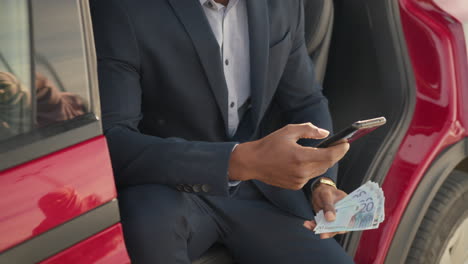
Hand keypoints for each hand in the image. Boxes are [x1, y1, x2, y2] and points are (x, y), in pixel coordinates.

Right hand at [228, 123, 349, 189]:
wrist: (253, 162)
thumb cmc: (269, 145)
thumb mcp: (288, 131)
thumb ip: (309, 130)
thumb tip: (325, 134)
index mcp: (301, 157)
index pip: (329, 155)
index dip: (341, 149)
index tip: (345, 143)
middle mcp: (302, 171)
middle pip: (327, 164)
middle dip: (335, 154)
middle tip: (338, 145)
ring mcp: (299, 180)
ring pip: (320, 170)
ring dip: (324, 161)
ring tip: (323, 151)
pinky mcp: (295, 185)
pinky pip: (310, 176)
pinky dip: (312, 168)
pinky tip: (306, 160)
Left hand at [303, 182, 347, 238]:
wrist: (319, 190)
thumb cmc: (326, 191)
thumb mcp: (326, 196)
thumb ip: (328, 206)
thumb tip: (331, 219)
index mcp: (349, 208)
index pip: (350, 220)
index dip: (345, 226)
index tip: (338, 230)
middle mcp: (343, 216)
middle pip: (339, 227)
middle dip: (330, 232)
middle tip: (322, 234)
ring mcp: (334, 220)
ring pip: (328, 229)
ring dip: (319, 229)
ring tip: (309, 225)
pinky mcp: (326, 222)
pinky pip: (320, 227)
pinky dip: (314, 226)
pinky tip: (307, 224)